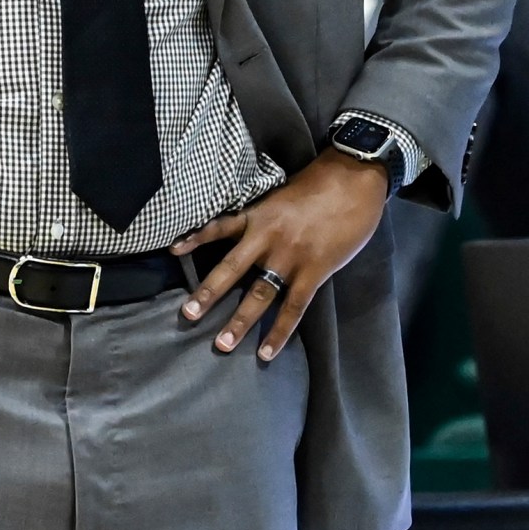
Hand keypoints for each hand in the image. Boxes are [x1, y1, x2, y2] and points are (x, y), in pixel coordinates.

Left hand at [171, 148, 392, 360]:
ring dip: (240, 321)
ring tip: (222, 344)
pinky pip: (293, 307)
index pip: (219, 227)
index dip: (195, 238)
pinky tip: (267, 352)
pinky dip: (280, 332)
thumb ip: (268, 215)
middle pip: (231, 269)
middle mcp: (268, 237)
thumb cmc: (322, 181)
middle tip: (188, 315)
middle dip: (208, 293)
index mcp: (259, 214)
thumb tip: (257, 231)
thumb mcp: (284, 193)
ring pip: (259, 294)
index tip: (173, 250)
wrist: (355, 177)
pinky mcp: (314, 271)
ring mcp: (290, 257)